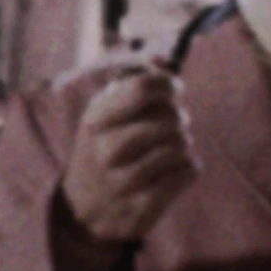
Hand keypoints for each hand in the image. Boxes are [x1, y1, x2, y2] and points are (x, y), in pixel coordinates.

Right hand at [58, 63, 200, 243]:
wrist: (81, 212)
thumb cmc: (101, 151)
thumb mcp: (103, 116)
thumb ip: (131, 86)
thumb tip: (162, 58)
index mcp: (97, 120)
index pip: (143, 88)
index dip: (167, 83)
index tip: (174, 89)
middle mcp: (107, 149)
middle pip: (168, 118)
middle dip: (178, 118)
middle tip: (172, 125)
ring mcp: (124, 181)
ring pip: (180, 146)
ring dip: (183, 145)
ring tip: (171, 149)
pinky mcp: (143, 207)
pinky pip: (187, 173)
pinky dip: (190, 167)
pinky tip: (177, 169)